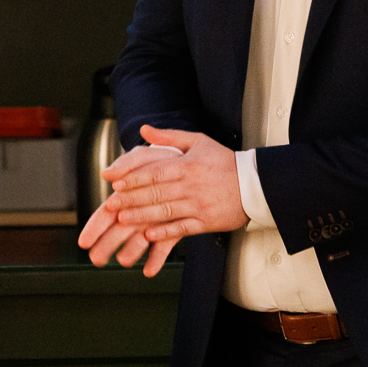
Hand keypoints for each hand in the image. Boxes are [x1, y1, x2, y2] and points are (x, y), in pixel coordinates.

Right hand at [78, 143, 181, 274]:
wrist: (196, 165)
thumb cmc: (165, 158)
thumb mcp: (145, 155)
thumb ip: (127, 164)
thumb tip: (105, 174)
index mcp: (126, 197)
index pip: (105, 215)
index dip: (93, 228)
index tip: (84, 242)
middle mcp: (138, 212)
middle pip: (117, 232)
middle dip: (105, 247)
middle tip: (96, 259)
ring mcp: (154, 221)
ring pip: (139, 241)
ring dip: (130, 252)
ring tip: (124, 261)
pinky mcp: (173, 227)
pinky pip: (164, 246)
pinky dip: (156, 259)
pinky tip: (150, 271)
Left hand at [103, 125, 248, 266]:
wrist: (256, 184)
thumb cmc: (225, 162)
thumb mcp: (199, 142)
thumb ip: (169, 137)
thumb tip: (144, 130)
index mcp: (188, 166)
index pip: (155, 172)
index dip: (133, 178)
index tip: (115, 183)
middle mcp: (192, 186)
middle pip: (156, 193)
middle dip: (130, 199)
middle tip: (111, 204)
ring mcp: (199, 205)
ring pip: (165, 212)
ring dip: (142, 217)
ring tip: (123, 219)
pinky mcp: (206, 222)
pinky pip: (182, 229)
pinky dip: (165, 233)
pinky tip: (149, 235)